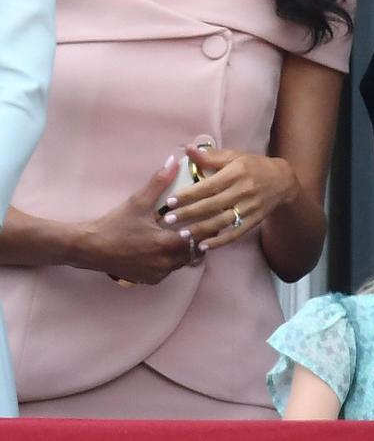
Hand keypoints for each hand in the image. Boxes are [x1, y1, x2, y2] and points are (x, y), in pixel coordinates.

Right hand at [77, 156, 198, 284]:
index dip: (209, 226)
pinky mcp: (149, 280)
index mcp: (166, 244)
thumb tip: (174, 160)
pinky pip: (170, 270)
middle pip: (194, 252)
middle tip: (206, 222)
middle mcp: (165, 264)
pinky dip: (174, 259)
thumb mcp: (138, 201)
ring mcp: (157, 274)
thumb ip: (159, 181)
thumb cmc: (115, 224)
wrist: (90, 248)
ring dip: (188, 250)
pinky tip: (171, 245)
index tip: (215, 215)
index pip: (199, 237)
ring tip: (191, 232)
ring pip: (183, 262)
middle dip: (201, 238)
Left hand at [161, 146, 297, 251]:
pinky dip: (219, 241)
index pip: (208, 185)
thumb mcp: (234, 156)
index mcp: (236, 172)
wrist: (282, 180)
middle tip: (168, 221)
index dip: (188, 194)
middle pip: (211, 205)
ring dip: (200, 229)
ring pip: (221, 221)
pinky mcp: (253, 220)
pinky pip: (234, 233)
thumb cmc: (254, 165)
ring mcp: (249, 207)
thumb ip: (211, 156)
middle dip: (188, 213)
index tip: (170, 201)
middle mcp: (242, 190)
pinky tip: (203, 245)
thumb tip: (188, 149)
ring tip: (181, 235)